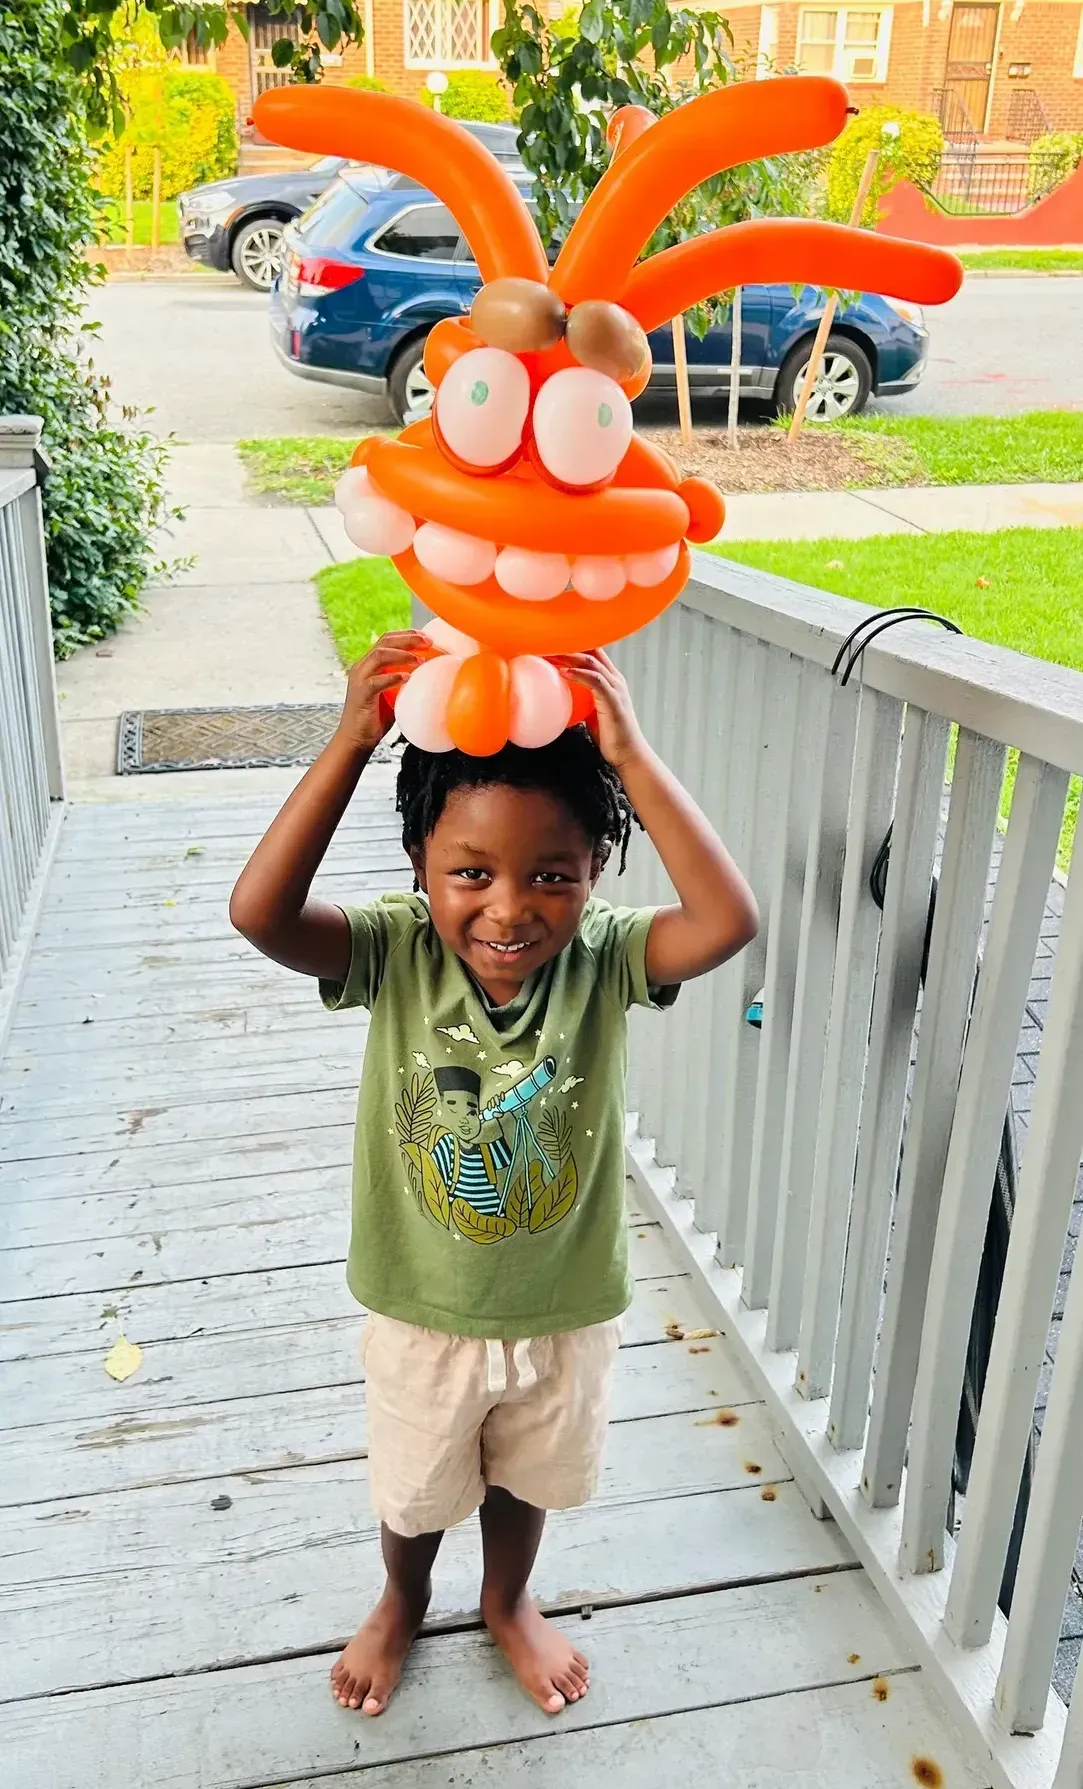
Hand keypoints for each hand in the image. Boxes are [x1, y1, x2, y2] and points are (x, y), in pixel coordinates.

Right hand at [337, 631, 428, 753]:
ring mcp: (359, 679)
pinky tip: (408, 678)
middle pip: (384, 642)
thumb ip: (404, 682)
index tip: (427, 638)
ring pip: (379, 656)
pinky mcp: (361, 693)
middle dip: (408, 639)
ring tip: (421, 661)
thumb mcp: (394, 695)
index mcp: (369, 665)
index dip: (407, 635)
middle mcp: (362, 667)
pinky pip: (377, 680)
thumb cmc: (376, 719)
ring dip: (402, 655)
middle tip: (428, 642)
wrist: (356, 739)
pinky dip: (394, 677)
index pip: (387, 640)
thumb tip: (431, 676)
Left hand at [553, 650, 648, 772]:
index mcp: (610, 680)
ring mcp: (615, 688)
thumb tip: (558, 700)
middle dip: (568, 646)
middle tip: (545, 645)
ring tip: (549, 653)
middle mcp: (615, 679)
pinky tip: (563, 672)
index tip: (550, 645)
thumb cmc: (610, 735)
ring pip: (591, 663)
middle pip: (591, 652)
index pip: (592, 654)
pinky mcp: (613, 700)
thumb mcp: (592, 712)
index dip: (573, 647)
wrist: (628, 753)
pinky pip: (595, 680)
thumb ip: (581, 701)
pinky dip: (578, 674)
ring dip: (569, 656)